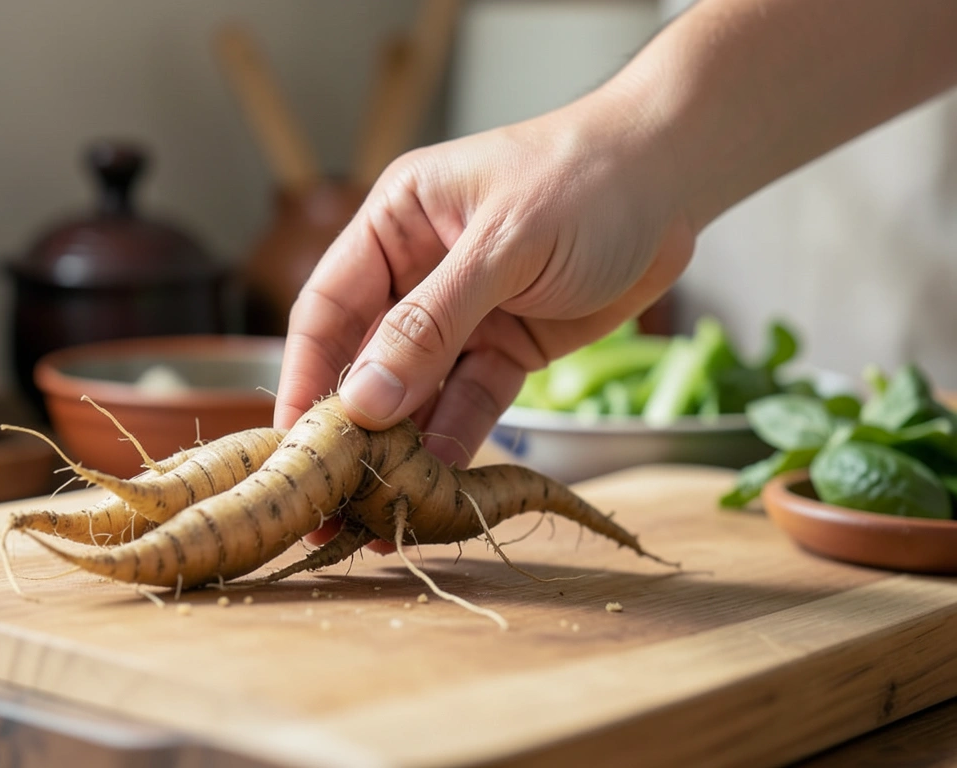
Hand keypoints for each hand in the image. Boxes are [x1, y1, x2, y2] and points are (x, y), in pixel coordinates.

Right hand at [276, 90, 695, 469]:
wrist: (676, 180)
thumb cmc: (587, 180)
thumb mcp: (503, 246)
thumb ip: (431, 324)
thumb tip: (364, 402)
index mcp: (394, 225)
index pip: (328, 309)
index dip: (306, 376)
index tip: (294, 444)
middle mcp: (416, 273)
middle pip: (366, 362)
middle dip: (352, 431)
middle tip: (333, 501)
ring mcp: (463, 315)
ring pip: (418, 394)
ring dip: (402, 451)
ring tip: (381, 513)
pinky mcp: (508, 348)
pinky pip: (472, 403)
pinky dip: (457, 443)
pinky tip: (440, 489)